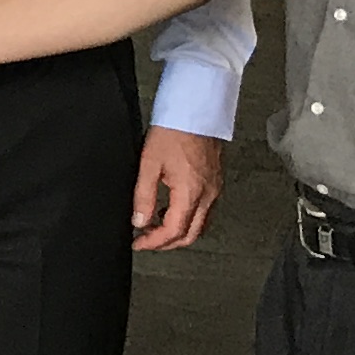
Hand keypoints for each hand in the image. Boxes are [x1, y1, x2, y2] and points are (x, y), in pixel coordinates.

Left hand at [129, 127, 223, 251]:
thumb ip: (143, 196)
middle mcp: (208, 195)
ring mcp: (215, 189)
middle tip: (146, 240)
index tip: (138, 243)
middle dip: (167, 243)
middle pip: (190, 235)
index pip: (173, 231)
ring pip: (200, 225)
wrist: (195, 111)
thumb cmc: (173, 131)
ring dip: (178, 232)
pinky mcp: (216, 182)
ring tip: (154, 225)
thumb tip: (139, 221)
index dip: (154, 242)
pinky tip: (171, 209)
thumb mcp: (149, 164)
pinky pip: (205, 211)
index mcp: (191, 192)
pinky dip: (188, 218)